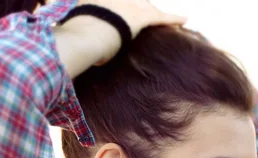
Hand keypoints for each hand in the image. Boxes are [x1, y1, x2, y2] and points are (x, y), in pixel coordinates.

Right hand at [54, 0, 186, 75]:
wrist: (81, 37)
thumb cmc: (72, 41)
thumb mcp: (72, 34)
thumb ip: (79, 37)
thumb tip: (79, 52)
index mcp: (94, 1)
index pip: (112, 3)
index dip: (120, 8)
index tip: (121, 14)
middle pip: (132, 2)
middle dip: (140, 6)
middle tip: (145, 14)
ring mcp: (125, 5)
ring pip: (146, 7)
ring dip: (156, 14)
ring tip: (169, 19)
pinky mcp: (138, 17)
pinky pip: (159, 17)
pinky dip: (172, 19)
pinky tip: (185, 20)